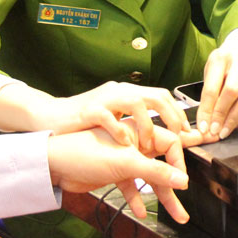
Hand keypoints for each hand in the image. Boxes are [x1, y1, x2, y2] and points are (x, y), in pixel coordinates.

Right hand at [45, 81, 190, 153]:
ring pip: (135, 102)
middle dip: (171, 116)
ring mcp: (103, 100)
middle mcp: (118, 93)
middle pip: (154, 95)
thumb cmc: (83, 125)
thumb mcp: (115, 122)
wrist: (49, 120)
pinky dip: (119, 130)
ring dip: (147, 124)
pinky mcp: (87, 111)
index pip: (161, 95)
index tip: (188, 132)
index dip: (177, 113)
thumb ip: (136, 125)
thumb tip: (162, 137)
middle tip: (179, 136)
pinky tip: (124, 145)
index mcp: (127, 94)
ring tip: (149, 144)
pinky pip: (107, 116)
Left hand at [47, 124, 189, 221]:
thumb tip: (182, 180)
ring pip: (149, 178)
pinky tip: (141, 211)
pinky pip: (132, 186)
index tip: (182, 180)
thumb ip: (156, 172)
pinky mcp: (113, 172)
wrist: (53, 164)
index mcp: (138, 131)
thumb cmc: (83, 152)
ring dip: (161, 196)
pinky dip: (137, 198)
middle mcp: (134, 143)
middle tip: (187, 199)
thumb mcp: (126, 162)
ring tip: (176, 215)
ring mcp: (124, 158)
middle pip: (162, 163)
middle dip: (175, 183)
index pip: (170, 143)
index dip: (178, 162)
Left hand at [199, 33, 237, 139]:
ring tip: (224, 130)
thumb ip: (207, 95)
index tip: (203, 125)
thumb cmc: (223, 65)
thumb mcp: (210, 72)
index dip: (207, 110)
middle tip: (215, 130)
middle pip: (232, 92)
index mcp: (221, 58)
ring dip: (234, 119)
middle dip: (222, 115)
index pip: (212, 87)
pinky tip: (235, 122)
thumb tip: (205, 122)